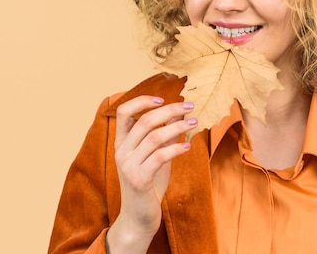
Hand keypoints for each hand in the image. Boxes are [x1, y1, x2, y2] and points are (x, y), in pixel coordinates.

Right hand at [106, 96, 196, 253]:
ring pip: (154, 137)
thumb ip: (165, 134)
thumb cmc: (148, 183)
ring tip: (194, 122)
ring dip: (177, 127)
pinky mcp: (138, 179)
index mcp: (122, 142)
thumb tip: (180, 112)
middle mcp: (121, 151)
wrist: (138, 217)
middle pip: (144, 121)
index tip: (163, 98)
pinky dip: (175, 148)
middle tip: (190, 106)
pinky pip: (159, 157)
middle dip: (169, 110)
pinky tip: (187, 146)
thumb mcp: (156, 154)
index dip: (141, 101)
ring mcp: (128, 165)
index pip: (123, 111)